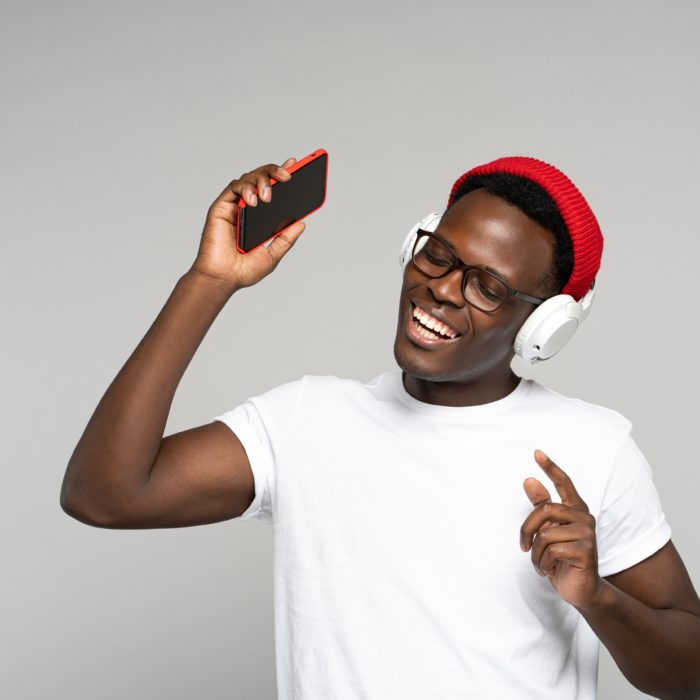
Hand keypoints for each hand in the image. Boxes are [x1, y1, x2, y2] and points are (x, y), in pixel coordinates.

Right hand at [190, 157, 305, 291]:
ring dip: (261, 181)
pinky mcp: (220, 207)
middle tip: (287, 176)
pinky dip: (245, 189)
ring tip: (268, 197)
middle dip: (274, 172)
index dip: (282, 174)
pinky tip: (253, 201)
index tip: (295, 165)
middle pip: (260, 178)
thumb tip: (301, 223)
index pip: (271, 189)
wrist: (223, 279)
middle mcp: (246, 208)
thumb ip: (285, 239)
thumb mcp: (272, 255)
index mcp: (259, 217)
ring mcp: (233, 206)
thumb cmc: (242, 271)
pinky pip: (233, 187)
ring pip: (248, 178)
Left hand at [519, 450, 603, 608]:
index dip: (550, 468)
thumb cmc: (561, 559)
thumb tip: (528, 480)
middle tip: (524, 547)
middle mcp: (584, 517)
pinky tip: (550, 570)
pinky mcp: (586, 550)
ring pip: (545, 534)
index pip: (564, 483)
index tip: (537, 452)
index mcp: (575, 510)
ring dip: (536, 553)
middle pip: (544, 510)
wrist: (579, 590)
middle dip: (527, 530)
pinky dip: (543, 563)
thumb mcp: (547, 532)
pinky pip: (552, 550)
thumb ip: (540, 507)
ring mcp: (588, 533)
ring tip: (542, 563)